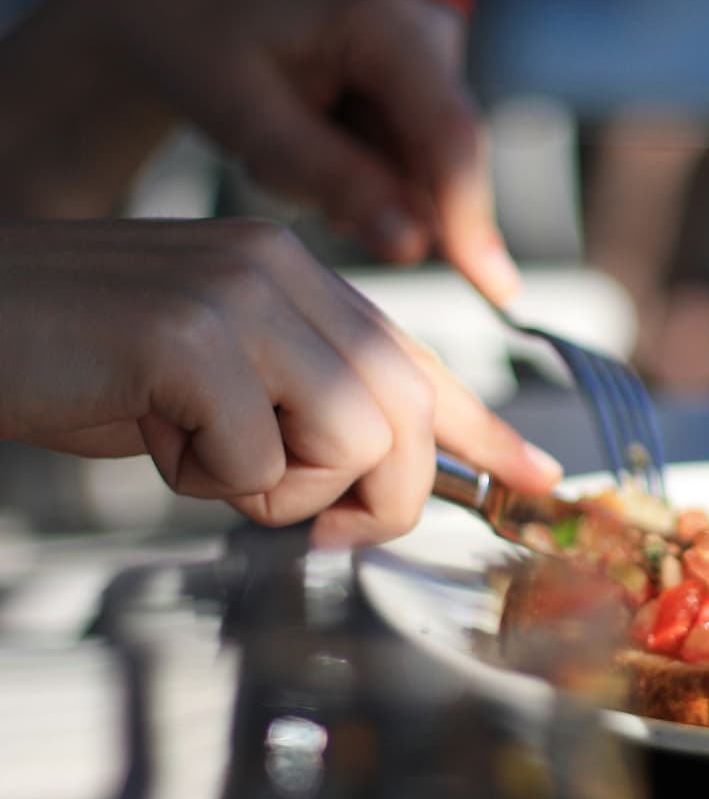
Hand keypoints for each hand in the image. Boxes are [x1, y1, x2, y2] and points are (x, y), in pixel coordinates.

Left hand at [0, 0, 518, 300]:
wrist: (184, 13)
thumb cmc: (202, 46)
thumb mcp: (248, 118)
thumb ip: (335, 180)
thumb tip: (413, 244)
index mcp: (387, 22)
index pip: (449, 134)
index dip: (469, 215)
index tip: (491, 286)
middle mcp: (430, 35)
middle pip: (446, 163)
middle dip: (378, 199)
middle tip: (282, 172)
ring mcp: (433, 65)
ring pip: (426, 178)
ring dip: (357, 192)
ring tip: (281, 151)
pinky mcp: (425, 94)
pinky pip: (411, 173)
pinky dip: (358, 182)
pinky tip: (307, 149)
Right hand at [0, 219, 560, 544]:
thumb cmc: (76, 363)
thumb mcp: (210, 385)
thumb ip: (296, 410)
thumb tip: (376, 483)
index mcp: (293, 276)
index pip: (418, 357)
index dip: (485, 429)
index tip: (541, 479)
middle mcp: (281, 269)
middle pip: (406, 407)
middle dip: (386, 494)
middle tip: (328, 529)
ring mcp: (238, 292)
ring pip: (353, 436)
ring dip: (285, 490)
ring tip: (200, 454)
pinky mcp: (191, 334)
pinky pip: (260, 461)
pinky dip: (213, 482)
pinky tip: (152, 435)